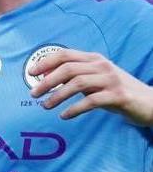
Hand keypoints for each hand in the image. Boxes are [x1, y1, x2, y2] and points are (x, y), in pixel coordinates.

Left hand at [29, 49, 152, 123]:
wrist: (148, 102)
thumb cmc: (115, 91)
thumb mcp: (94, 80)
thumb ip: (74, 77)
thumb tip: (46, 79)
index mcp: (94, 59)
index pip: (65, 55)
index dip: (46, 62)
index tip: (30, 73)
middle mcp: (102, 66)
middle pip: (68, 69)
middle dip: (47, 82)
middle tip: (33, 94)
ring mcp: (111, 80)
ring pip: (77, 83)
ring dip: (57, 95)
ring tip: (45, 106)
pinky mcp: (118, 95)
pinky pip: (91, 101)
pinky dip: (74, 109)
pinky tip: (64, 116)